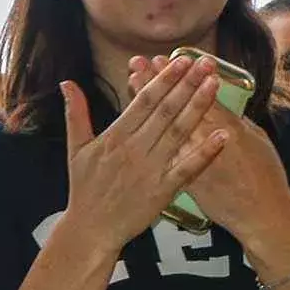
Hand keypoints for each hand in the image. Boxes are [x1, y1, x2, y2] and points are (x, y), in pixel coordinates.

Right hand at [60, 56, 227, 255]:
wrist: (91, 229)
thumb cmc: (84, 189)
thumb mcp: (76, 148)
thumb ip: (76, 113)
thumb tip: (66, 83)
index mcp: (115, 137)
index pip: (144, 101)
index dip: (164, 78)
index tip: (181, 60)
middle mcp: (134, 149)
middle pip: (165, 111)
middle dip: (187, 84)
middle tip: (206, 63)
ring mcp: (150, 170)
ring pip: (178, 133)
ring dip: (198, 108)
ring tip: (214, 85)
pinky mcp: (163, 191)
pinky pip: (187, 168)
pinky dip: (205, 152)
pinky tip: (223, 135)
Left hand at [128, 56, 289, 245]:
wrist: (262, 216)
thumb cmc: (265, 176)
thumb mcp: (255, 140)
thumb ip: (232, 119)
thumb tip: (214, 101)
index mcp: (232, 128)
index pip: (200, 95)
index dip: (180, 77)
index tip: (162, 59)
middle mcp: (210, 141)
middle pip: (178, 107)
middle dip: (157, 84)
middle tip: (138, 63)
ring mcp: (196, 161)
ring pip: (165, 126)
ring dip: (148, 105)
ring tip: (131, 83)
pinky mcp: (187, 181)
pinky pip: (163, 156)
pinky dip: (148, 139)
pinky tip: (132, 125)